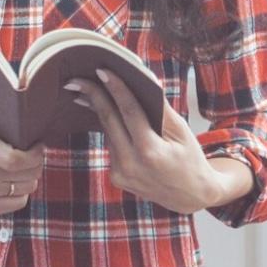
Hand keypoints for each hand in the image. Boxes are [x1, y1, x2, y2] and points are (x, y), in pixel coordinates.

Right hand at [0, 128, 44, 214]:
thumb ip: (7, 136)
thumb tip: (37, 143)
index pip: (16, 159)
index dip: (34, 155)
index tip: (38, 147)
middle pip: (25, 174)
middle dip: (37, 164)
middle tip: (36, 158)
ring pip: (26, 188)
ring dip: (31, 178)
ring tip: (24, 170)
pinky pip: (19, 202)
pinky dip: (23, 192)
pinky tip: (16, 182)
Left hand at [67, 69, 251, 213]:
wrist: (190, 196)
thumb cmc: (190, 159)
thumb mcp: (182, 132)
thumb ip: (161, 108)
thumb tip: (145, 81)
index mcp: (151, 151)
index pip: (129, 112)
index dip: (116, 88)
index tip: (102, 70)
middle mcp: (131, 165)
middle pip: (108, 121)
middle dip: (92, 96)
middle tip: (76, 78)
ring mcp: (121, 174)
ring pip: (108, 132)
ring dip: (99, 110)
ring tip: (88, 90)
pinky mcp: (116, 177)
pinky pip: (111, 144)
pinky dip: (111, 127)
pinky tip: (106, 112)